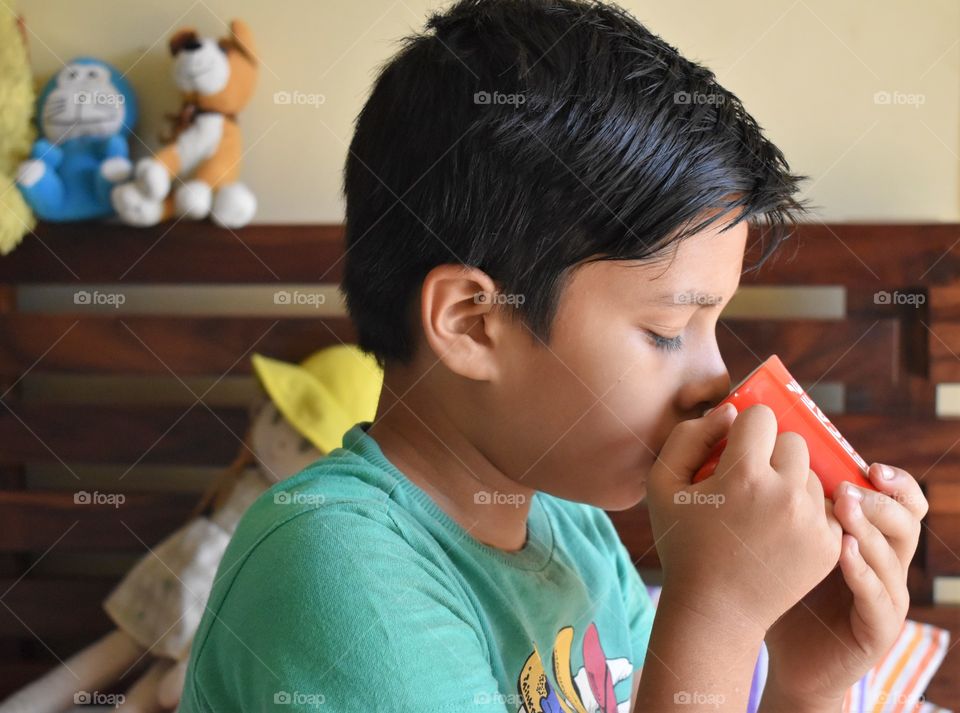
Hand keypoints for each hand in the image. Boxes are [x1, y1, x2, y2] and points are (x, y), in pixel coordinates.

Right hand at [646, 404, 842, 633]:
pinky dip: (805, 512)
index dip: (743, 430)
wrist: (715, 610)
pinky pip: (825, 506)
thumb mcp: (662, 485)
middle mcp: (785, 494)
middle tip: (748, 482)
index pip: (761, 416)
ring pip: (811, 474)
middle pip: (793, 441)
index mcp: (744, 475)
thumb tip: (728, 412)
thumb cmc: (682, 543)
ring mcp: (812, 521)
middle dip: (771, 453)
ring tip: (762, 511)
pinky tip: (779, 532)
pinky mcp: (830, 544)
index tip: (732, 452)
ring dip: (790, 482)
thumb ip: (688, 437)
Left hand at [762, 463, 926, 707]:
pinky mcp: (878, 627)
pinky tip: (843, 552)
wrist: (787, 655)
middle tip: (847, 487)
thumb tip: (759, 448)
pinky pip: (880, 596)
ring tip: (843, 509)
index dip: (889, 479)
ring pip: (895, 554)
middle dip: (881, 498)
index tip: (865, 462)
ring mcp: (886, 594)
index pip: (895, 498)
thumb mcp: (784, 540)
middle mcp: (884, 560)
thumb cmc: (782, 589)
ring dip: (870, 528)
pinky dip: (863, 571)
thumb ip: (784, 501)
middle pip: (906, 519)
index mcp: (867, 534)